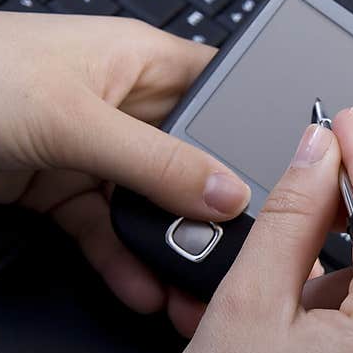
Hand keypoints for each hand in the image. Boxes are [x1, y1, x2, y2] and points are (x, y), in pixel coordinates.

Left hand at [0, 12, 252, 335]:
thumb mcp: (77, 118)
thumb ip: (157, 161)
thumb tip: (225, 193)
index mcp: (145, 65)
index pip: (224, 95)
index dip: (256, 133)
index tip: (284, 182)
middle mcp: (130, 109)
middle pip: (193, 164)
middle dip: (213, 211)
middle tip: (237, 251)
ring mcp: (99, 154)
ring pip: (153, 207)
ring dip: (170, 246)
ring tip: (193, 285)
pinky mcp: (67, 192)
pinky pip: (109, 232)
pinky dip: (125, 262)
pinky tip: (143, 287)